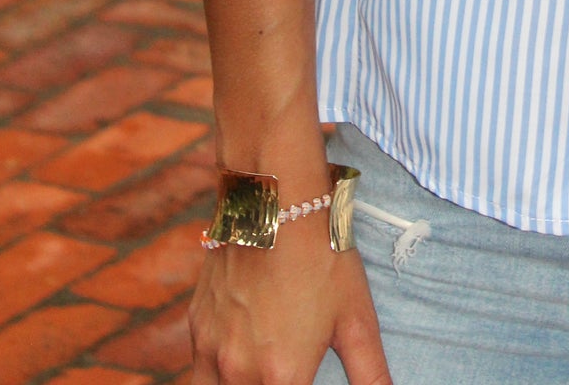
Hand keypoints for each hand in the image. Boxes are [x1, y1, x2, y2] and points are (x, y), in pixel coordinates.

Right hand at [188, 212, 391, 384]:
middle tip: (285, 374)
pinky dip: (216, 373)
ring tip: (260, 374)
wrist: (275, 202)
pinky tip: (238, 357)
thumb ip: (371, 374)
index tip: (304, 382)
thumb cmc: (321, 257)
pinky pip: (199, 369)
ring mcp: (211, 350)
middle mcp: (239, 372)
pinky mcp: (197, 327)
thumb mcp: (357, 319)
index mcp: (282, 377)